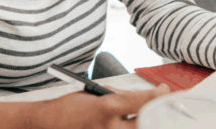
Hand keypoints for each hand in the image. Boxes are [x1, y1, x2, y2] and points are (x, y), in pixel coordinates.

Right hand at [35, 84, 169, 128]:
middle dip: (157, 114)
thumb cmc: (73, 107)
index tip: (164, 91)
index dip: (158, 95)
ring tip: (150, 117)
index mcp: (107, 107)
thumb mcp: (98, 94)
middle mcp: (110, 127)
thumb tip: (147, 97)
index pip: (143, 101)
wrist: (51, 124)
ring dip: (145, 123)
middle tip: (162, 108)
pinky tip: (134, 124)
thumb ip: (123, 97)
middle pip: (146, 123)